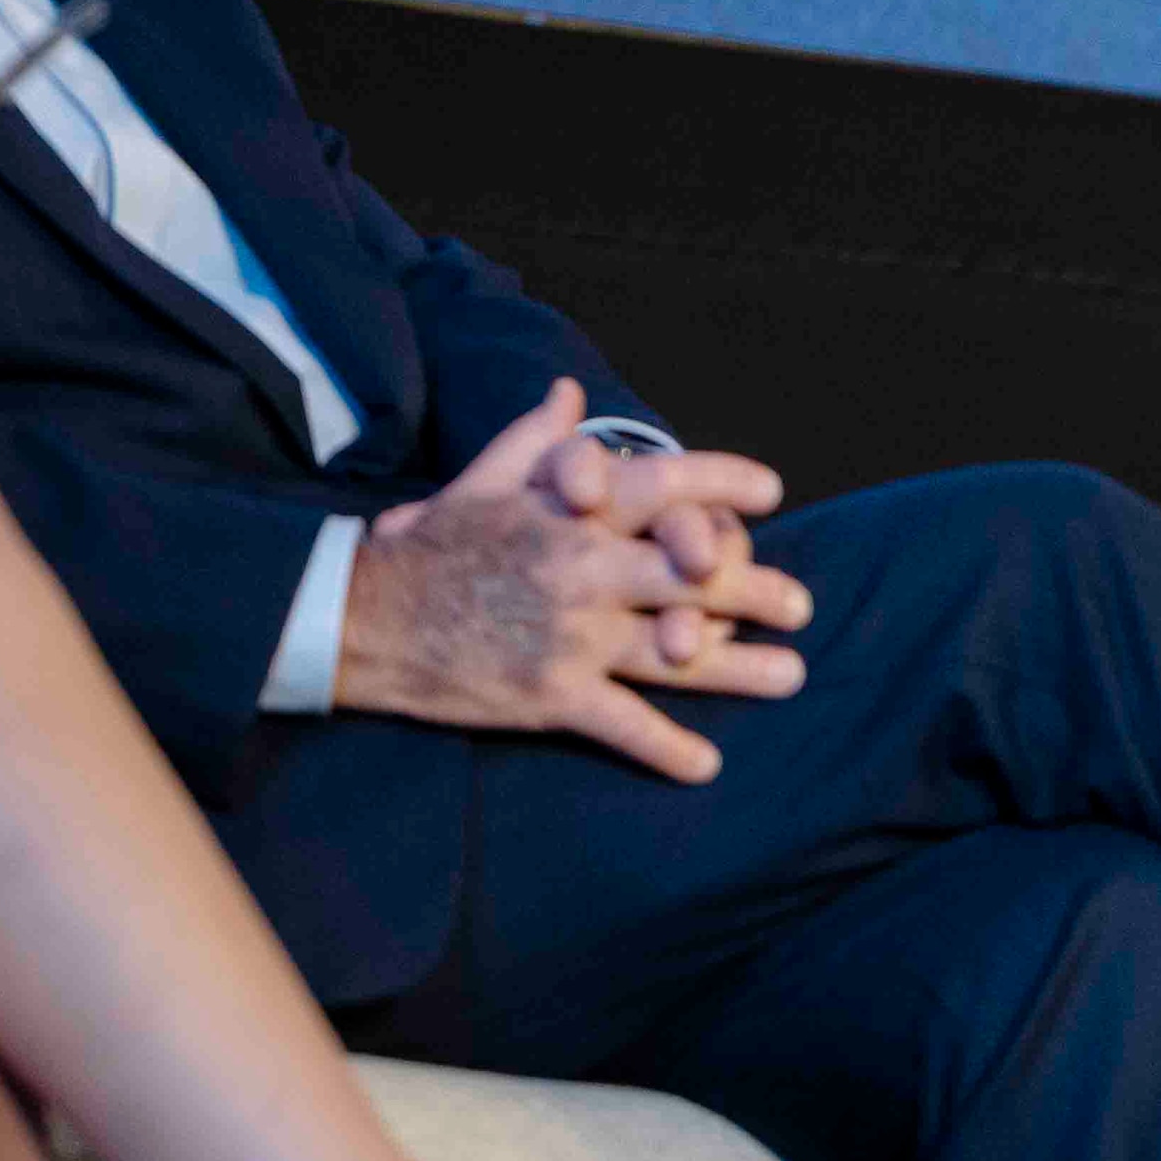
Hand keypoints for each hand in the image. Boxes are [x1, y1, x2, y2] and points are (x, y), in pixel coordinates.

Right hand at [333, 382, 812, 781]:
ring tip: (792, 675)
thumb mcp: (481, 481)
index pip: (664, 487)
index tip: (772, 491)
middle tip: (801, 604)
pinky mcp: (551, 694)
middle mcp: (582, 572)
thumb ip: (539, 440)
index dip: (722, 486)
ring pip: (677, 655)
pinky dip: (668, 750)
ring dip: (741, 668)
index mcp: (571, 515)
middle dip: (755, 590)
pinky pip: (624, 726)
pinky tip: (707, 766)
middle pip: (692, 578)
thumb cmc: (430, 545)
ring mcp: (571, 637)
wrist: (359, 617)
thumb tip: (573, 394)